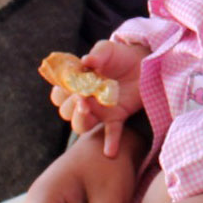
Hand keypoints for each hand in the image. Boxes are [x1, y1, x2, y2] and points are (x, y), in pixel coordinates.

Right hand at [61, 37, 148, 154]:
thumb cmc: (119, 55)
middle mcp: (84, 101)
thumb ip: (96, 54)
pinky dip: (110, 143)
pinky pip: (111, 133)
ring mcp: (100, 111)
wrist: (143, 62)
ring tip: (88, 111)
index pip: (58, 94)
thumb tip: (86, 61)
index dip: (60, 92)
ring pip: (82, 125)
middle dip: (70, 106)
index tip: (68, 83)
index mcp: (77, 84)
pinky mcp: (117, 117)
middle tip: (81, 95)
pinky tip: (109, 153)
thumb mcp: (107, 50)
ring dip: (81, 120)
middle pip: (66, 112)